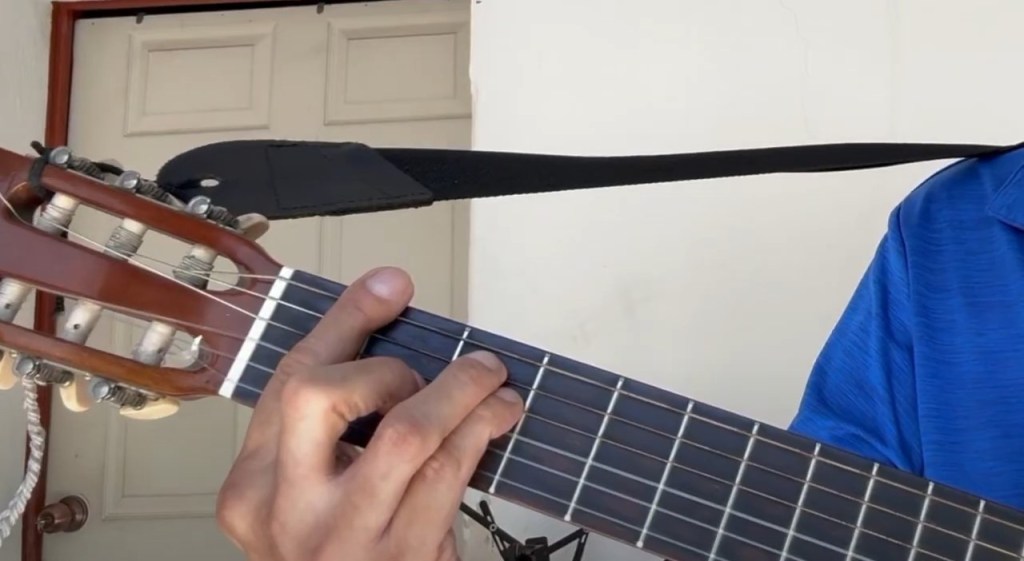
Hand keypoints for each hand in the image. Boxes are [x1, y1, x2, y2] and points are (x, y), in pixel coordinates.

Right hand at [216, 267, 524, 560]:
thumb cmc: (340, 555)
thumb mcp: (311, 494)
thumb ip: (332, 428)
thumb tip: (393, 328)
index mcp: (253, 488)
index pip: (290, 380)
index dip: (345, 322)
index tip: (389, 287)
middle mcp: (289, 511)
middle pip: (321, 395)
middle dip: (389, 367)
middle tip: (425, 374)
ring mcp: (347, 538)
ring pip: (407, 432)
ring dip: (463, 392)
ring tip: (492, 383)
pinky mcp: (404, 557)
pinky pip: (449, 473)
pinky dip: (482, 431)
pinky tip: (496, 420)